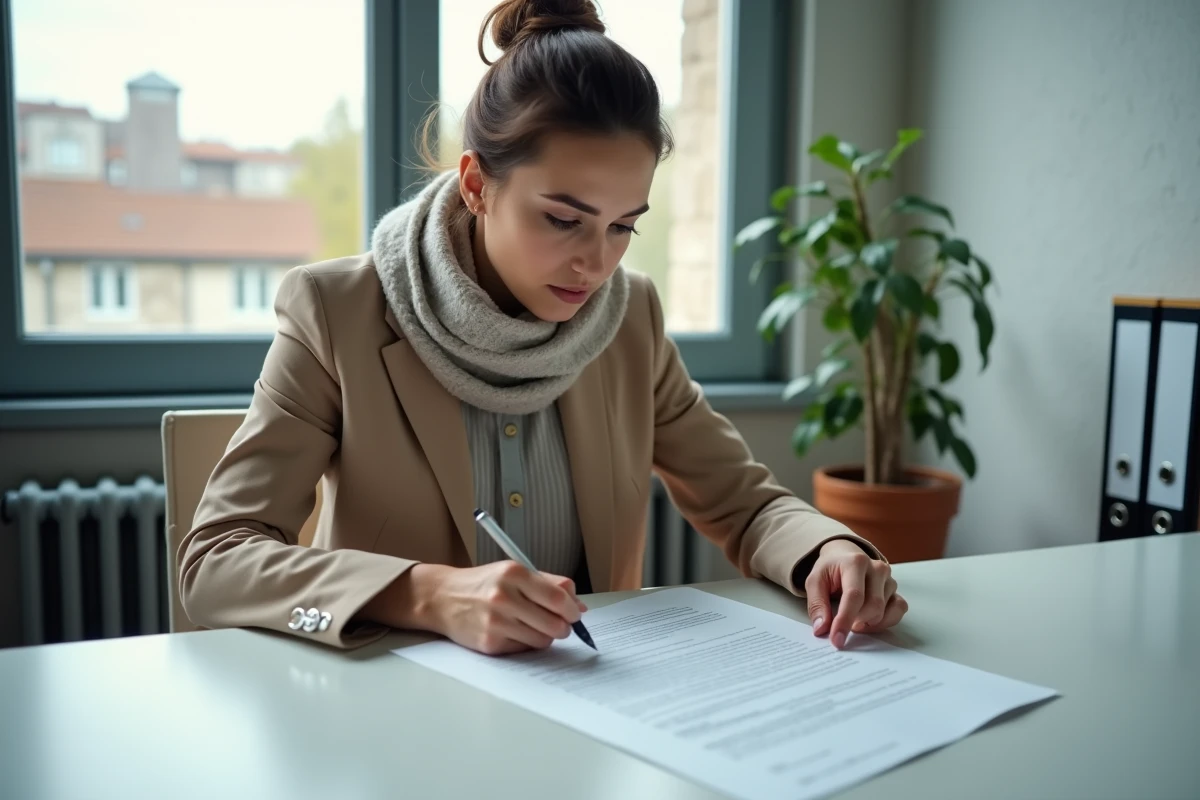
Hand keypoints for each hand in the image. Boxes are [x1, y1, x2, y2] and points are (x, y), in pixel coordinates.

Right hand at [408, 561, 585, 655]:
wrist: (442, 598)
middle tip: (560, 624)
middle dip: (564, 627)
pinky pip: (524, 649)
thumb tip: (579, 606)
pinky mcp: (489, 643)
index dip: (572, 610)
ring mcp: (496, 622)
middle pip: (555, 624)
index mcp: (514, 573)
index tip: (574, 613)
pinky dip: (526, 643)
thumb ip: (549, 584)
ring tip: (534, 626)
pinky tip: (515, 631)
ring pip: (542, 640)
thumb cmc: (483, 584)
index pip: (558, 598)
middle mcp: (504, 597)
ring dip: (545, 636)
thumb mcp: (513, 571)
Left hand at [805, 539, 906, 648]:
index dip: (845, 620)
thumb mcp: (815, 581)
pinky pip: (898, 611)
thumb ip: (816, 605)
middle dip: (857, 623)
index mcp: (855, 563)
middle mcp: (877, 569)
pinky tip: (869, 622)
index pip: (854, 596)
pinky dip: (885, 622)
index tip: (837, 640)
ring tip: (854, 620)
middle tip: (843, 625)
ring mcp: (889, 580)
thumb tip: (821, 629)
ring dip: (868, 623)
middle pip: (874, 606)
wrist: (845, 557)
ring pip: (886, 611)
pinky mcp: (896, 591)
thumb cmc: (831, 570)